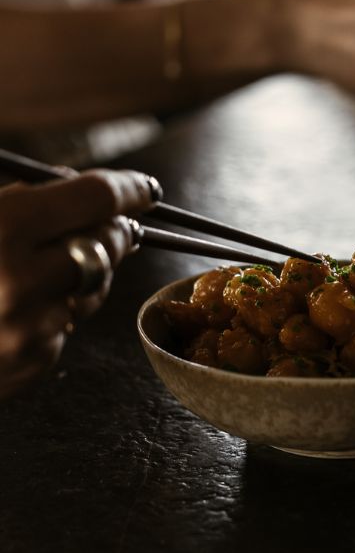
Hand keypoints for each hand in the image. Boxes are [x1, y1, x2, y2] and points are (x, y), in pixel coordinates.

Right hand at [0, 170, 154, 398]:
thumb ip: (18, 201)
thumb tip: (79, 192)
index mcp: (1, 229)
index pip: (97, 198)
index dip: (128, 188)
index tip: (143, 189)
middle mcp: (24, 281)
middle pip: (109, 244)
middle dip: (114, 229)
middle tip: (112, 222)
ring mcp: (32, 328)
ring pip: (96, 287)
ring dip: (88, 271)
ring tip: (54, 263)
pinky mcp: (33, 363)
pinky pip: (68, 324)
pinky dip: (58, 309)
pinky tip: (21, 306)